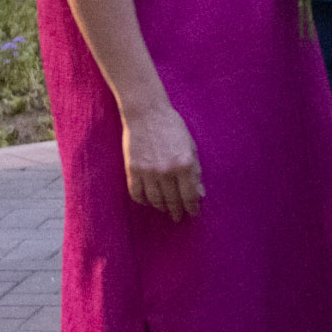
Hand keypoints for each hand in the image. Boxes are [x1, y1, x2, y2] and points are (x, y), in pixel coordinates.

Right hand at [120, 99, 203, 220]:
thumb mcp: (191, 147)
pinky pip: (137, 193)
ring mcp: (147, 172)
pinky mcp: (132, 170)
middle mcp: (166, 171)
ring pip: (155, 200)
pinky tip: (148, 201)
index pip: (190, 196)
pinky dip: (143, 201)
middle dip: (177, 211)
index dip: (192, 208)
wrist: (146, 114)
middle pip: (172, 200)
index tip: (193, 213)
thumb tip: (200, 194)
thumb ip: (195, 171)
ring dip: (161, 207)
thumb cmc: (172, 128)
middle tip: (178, 217)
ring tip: (165, 209)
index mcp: (184, 165)